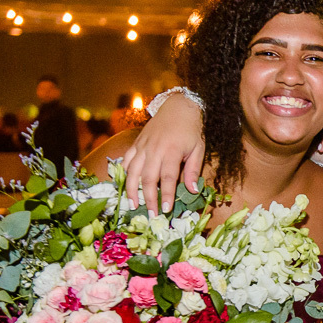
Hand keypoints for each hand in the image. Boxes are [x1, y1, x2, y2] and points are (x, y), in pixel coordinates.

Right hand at [122, 96, 204, 213]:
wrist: (177, 108)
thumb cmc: (191, 131)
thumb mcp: (198, 149)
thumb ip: (194, 170)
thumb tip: (192, 191)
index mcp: (172, 151)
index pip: (167, 178)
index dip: (165, 195)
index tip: (165, 210)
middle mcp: (155, 149)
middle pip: (148, 178)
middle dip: (148, 198)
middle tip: (150, 214)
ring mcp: (143, 146)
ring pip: (133, 171)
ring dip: (132, 190)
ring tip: (133, 205)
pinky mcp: (136, 144)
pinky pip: (126, 161)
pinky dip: (124, 174)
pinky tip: (126, 186)